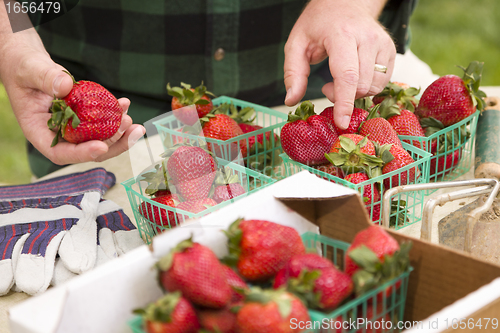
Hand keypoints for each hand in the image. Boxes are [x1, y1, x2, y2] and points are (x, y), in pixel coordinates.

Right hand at [0, 29, 144, 164]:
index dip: (82, 153)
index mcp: (39, 132)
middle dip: (113, 144)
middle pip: (87, 150)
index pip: (60, 153)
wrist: (29, 65)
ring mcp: (72, 128)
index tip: (101, 146)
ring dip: (119, 133)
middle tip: (131, 130)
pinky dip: (115, 116)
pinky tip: (125, 103)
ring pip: (98, 139)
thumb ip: (45, 78)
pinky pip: (101, 123)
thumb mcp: (30, 70)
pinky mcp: (83, 118)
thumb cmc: (23, 68)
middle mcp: (58, 135)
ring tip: (132, 121)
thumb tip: (64, 86)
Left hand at [283, 0, 395, 128]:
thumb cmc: (318, 24)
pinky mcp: (391, 51)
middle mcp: (367, 38)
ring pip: (373, 87)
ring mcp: (383, 44)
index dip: (344, 102)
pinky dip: (366, 87)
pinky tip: (353, 76)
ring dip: (354, 93)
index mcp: (341, 34)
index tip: (341, 122)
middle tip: (327, 87)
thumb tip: (291, 101)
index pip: (347, 75)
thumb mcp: (296, 43)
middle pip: (361, 86)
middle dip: (342, 97)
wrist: (346, 2)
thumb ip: (293, 73)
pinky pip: (382, 82)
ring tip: (339, 79)